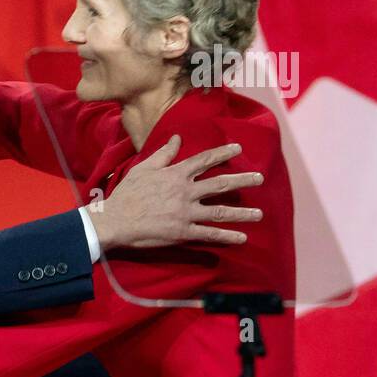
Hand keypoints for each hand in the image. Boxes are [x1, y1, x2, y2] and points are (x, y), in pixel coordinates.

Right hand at [90, 135, 263, 249]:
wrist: (115, 220)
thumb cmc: (127, 194)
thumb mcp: (144, 168)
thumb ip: (164, 154)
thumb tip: (177, 139)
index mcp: (176, 175)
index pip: (204, 160)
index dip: (223, 153)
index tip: (238, 148)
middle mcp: (185, 192)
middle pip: (220, 184)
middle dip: (242, 180)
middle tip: (260, 178)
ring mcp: (186, 212)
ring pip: (220, 211)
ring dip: (241, 213)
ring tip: (259, 214)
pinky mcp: (182, 232)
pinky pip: (208, 234)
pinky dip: (226, 236)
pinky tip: (241, 238)